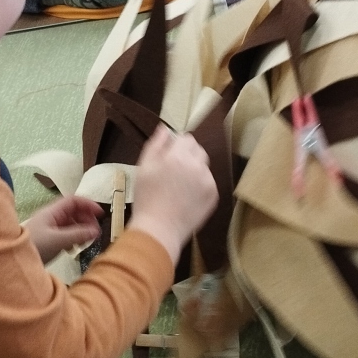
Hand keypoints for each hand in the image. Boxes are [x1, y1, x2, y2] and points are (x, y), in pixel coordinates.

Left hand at [24, 196, 102, 263]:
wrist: (13, 260)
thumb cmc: (35, 246)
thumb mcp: (58, 240)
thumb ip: (78, 235)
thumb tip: (96, 231)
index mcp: (52, 212)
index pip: (73, 200)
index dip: (88, 204)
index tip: (100, 214)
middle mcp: (50, 218)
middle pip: (73, 212)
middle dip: (86, 219)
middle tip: (95, 232)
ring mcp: (48, 228)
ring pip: (70, 224)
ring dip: (80, 230)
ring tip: (86, 241)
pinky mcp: (47, 240)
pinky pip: (65, 234)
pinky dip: (73, 239)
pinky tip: (73, 249)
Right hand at [127, 127, 217, 260]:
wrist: (159, 229)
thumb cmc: (147, 198)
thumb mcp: (144, 167)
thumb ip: (156, 144)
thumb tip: (165, 129)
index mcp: (178, 156)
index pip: (186, 138)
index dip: (177, 146)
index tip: (168, 157)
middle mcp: (197, 165)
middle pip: (198, 150)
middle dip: (188, 156)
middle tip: (174, 172)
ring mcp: (208, 181)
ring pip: (203, 167)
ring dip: (194, 170)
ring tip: (179, 187)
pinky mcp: (214, 195)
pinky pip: (208, 183)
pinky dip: (200, 186)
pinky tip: (186, 197)